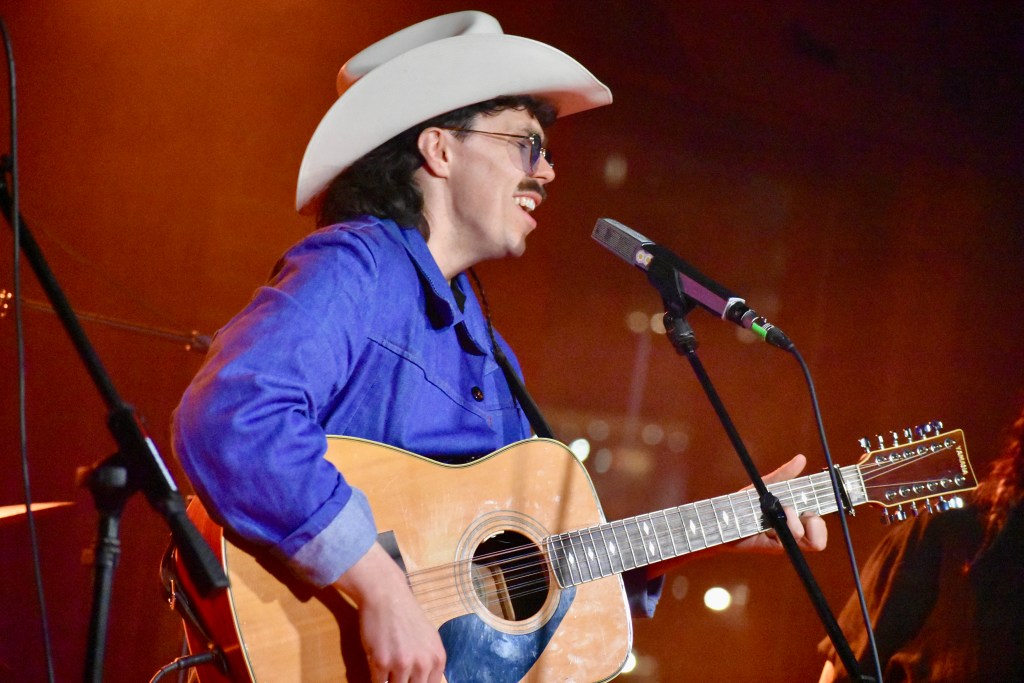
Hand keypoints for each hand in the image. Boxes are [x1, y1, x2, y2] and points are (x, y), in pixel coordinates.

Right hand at [333, 543, 445, 682]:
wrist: (387, 595)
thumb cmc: (406, 616)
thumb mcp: (429, 639)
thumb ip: (429, 662)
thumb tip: (425, 681)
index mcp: (437, 659)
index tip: (409, 680)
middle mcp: (423, 663)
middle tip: (397, 675)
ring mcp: (402, 664)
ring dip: (390, 681)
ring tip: (387, 670)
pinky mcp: (381, 662)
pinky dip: (376, 678)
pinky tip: (377, 665)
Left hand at [730, 454, 827, 552]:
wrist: (723, 517)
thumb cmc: (744, 503)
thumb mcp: (766, 486)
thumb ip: (784, 474)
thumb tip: (801, 459)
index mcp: (796, 519)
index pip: (819, 526)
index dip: (820, 520)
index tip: (811, 509)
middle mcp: (792, 534)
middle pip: (818, 538)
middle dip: (812, 521)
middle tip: (791, 510)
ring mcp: (783, 542)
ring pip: (804, 538)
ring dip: (793, 522)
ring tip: (776, 514)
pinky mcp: (772, 547)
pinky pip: (784, 541)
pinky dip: (777, 528)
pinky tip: (765, 524)